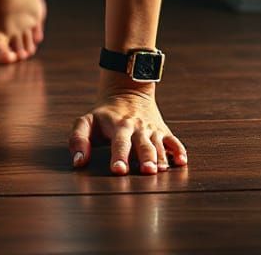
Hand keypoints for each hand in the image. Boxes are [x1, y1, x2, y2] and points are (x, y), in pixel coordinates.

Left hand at [67, 86, 187, 173]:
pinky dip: (179, 151)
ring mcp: (152, 130)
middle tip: (146, 171)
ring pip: (159, 145)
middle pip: (143, 145)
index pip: (119, 143)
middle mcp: (137, 129)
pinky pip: (175, 141)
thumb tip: (78, 162)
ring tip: (162, 169)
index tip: (118, 170)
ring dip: (162, 158)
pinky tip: (182, 161)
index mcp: (118, 127)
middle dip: (145, 158)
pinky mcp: (163, 132)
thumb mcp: (87, 122)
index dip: (119, 157)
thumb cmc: (104, 113)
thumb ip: (78, 139)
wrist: (127, 89)